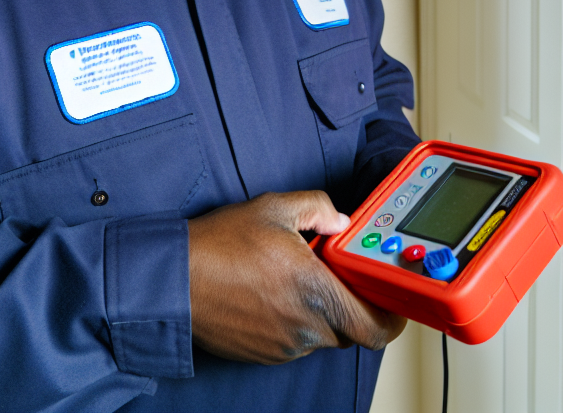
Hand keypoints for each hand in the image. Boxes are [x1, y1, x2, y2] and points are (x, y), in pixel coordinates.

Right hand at [188, 190, 407, 363]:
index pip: (376, 327)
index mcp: (316, 294)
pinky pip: (294, 341)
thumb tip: (341, 220)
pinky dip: (295, 321)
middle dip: (352, 305)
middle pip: (352, 330)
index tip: (390, 298)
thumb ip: (320, 208)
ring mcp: (283, 346)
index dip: (392, 316)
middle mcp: (304, 328)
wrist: (171, 281)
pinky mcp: (263, 354)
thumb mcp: (275, 208)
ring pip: (322, 335)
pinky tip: (274, 294)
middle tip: (338, 278)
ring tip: (296, 279)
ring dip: (320, 312)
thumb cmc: (218, 246)